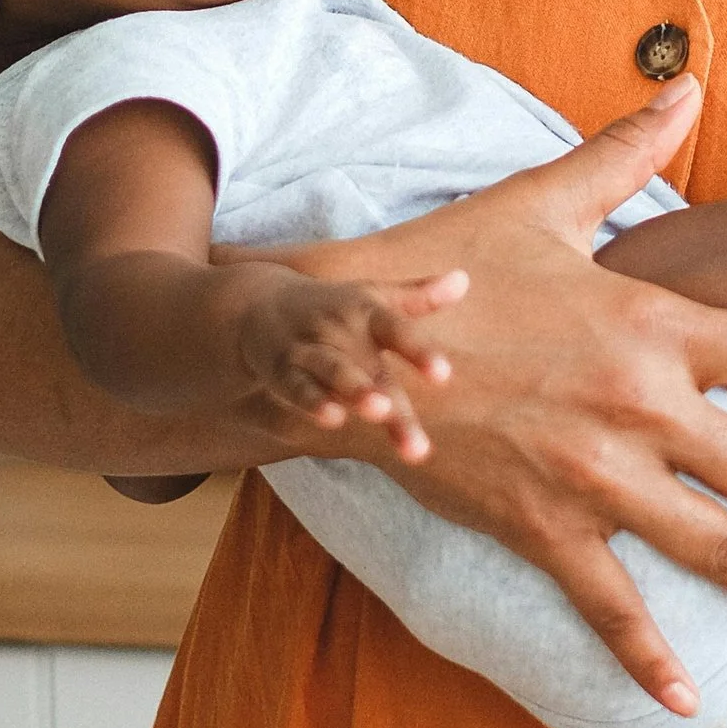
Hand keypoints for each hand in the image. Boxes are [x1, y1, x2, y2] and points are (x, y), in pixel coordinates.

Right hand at [225, 265, 466, 460]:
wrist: (261, 301)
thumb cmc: (333, 306)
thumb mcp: (375, 296)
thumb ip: (419, 297)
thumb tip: (465, 279)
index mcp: (369, 313)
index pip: (399, 330)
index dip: (420, 351)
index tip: (443, 375)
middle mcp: (341, 330)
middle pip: (373, 370)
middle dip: (395, 408)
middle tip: (419, 448)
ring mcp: (311, 350)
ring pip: (335, 373)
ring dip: (356, 391)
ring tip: (380, 413)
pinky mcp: (283, 370)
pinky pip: (298, 387)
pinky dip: (312, 401)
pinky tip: (331, 420)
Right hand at [236, 81, 726, 710]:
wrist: (350, 346)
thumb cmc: (452, 267)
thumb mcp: (547, 201)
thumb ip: (629, 152)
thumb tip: (686, 84)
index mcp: (652, 323)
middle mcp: (640, 406)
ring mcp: (595, 477)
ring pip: (712, 545)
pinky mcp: (543, 528)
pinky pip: (610, 606)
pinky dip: (651, 660)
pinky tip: (694, 702)